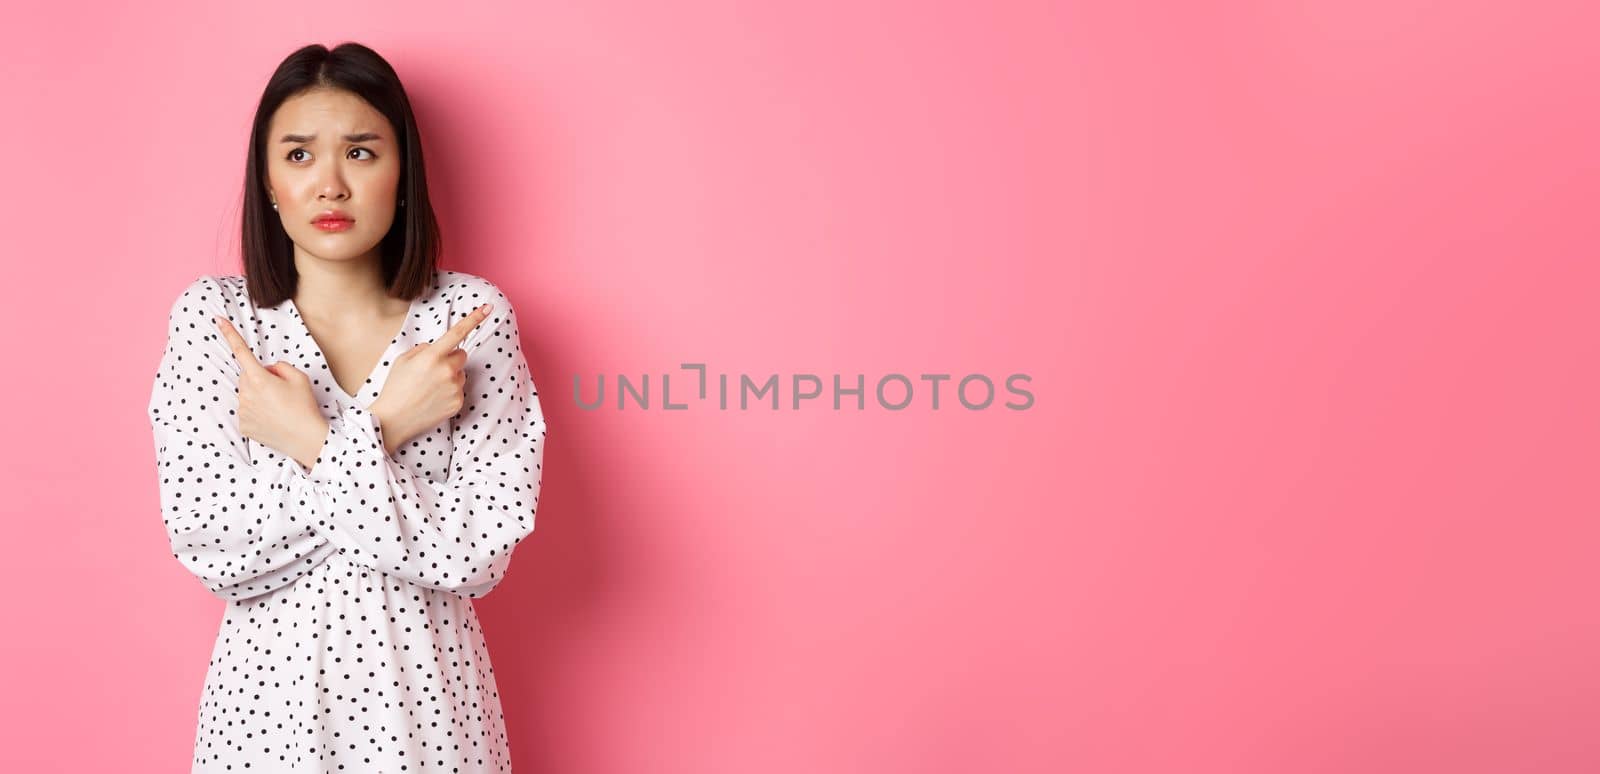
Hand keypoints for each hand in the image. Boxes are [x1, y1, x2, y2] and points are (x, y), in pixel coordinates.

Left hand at [213, 315, 330, 469]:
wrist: (307, 439)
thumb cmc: (305, 407)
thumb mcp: (300, 378)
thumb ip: (280, 366)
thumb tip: (267, 370)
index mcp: (259, 379)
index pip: (241, 352)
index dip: (229, 334)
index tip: (217, 320)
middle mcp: (246, 394)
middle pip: (246, 376)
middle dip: (259, 377)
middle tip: (281, 390)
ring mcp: (243, 411)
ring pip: (245, 394)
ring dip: (257, 396)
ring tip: (279, 408)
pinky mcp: (243, 426)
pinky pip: (246, 411)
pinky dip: (256, 412)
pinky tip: (272, 419)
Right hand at [369, 303, 493, 450]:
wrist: (393, 420)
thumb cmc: (395, 387)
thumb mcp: (403, 360)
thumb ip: (423, 349)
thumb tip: (436, 348)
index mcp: (432, 356)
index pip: (457, 333)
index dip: (474, 319)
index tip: (488, 307)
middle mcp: (446, 370)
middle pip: (462, 355)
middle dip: (451, 358)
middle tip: (433, 370)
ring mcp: (454, 388)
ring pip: (461, 373)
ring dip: (450, 376)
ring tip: (430, 388)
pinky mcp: (458, 402)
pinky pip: (459, 390)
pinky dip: (450, 392)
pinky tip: (434, 399)